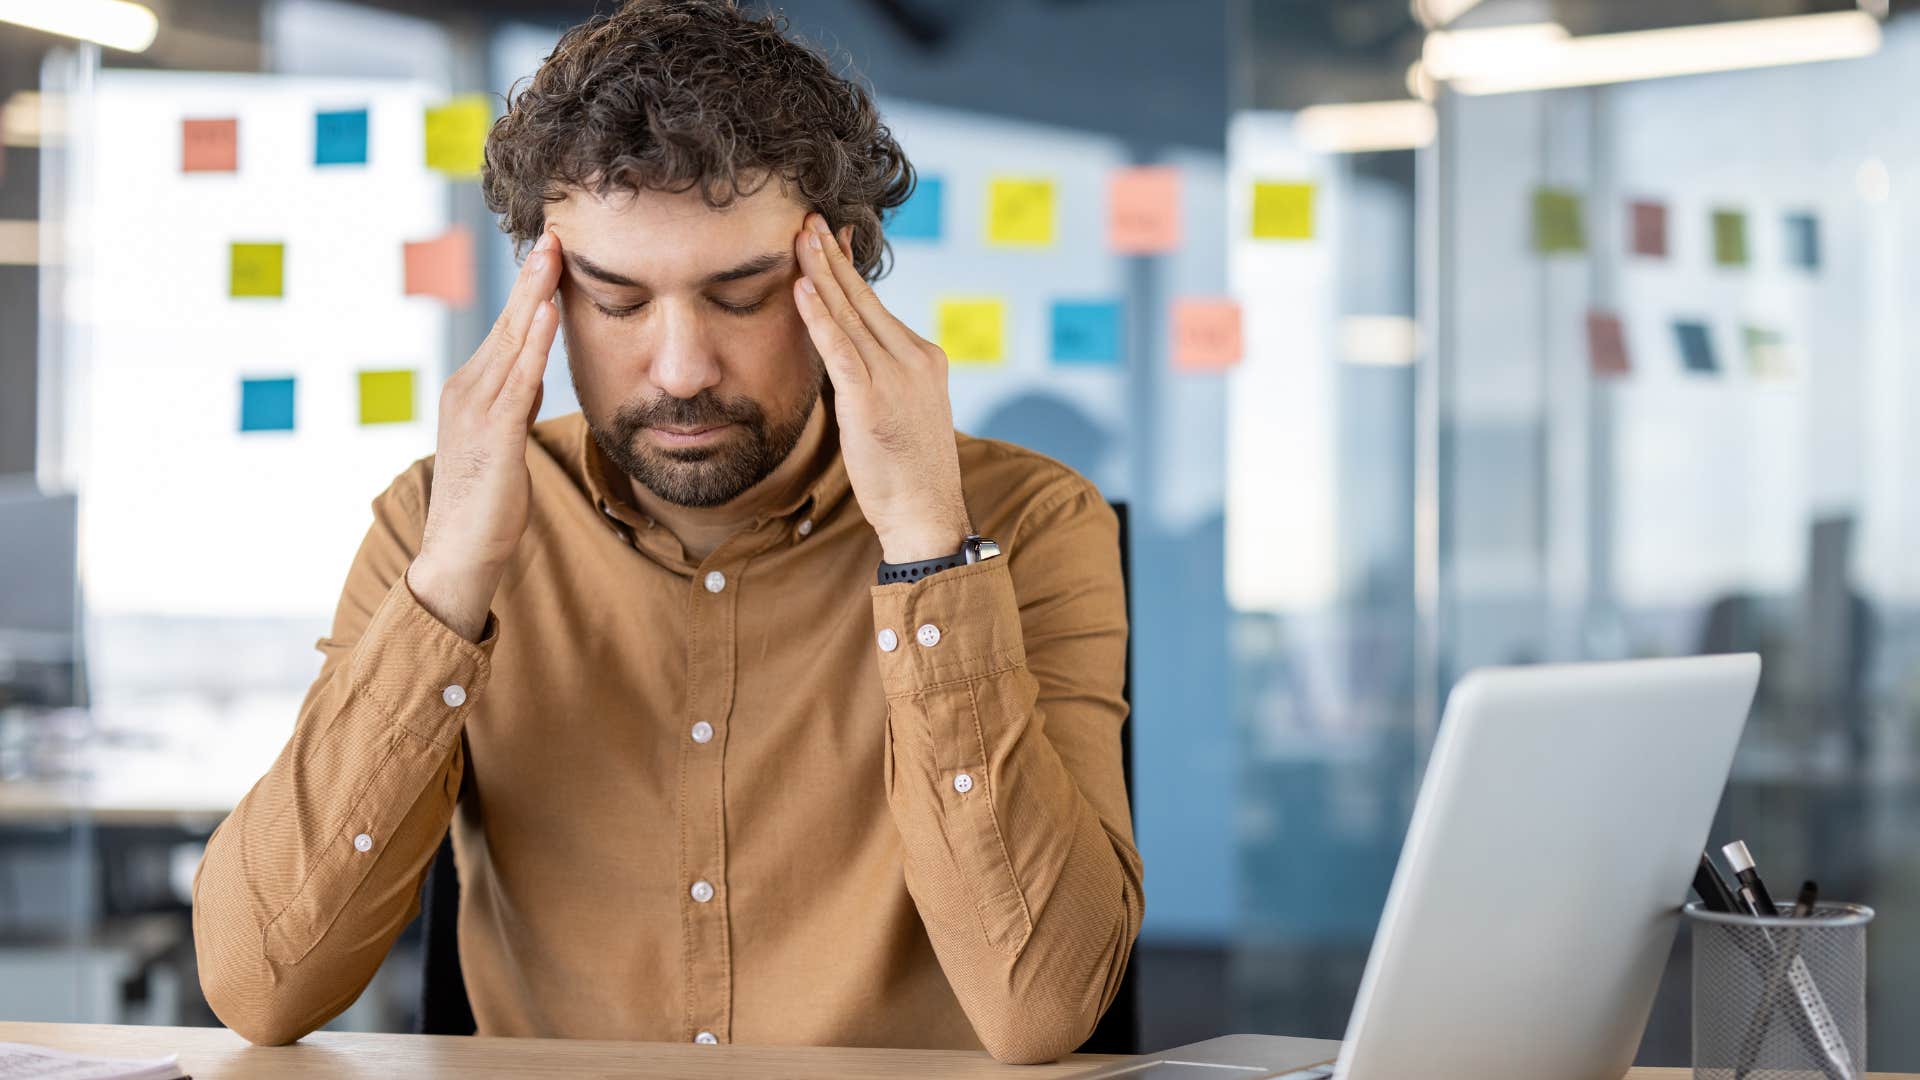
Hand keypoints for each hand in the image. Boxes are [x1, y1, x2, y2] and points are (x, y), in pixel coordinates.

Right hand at [407, 229, 561, 640]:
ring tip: (555, 254)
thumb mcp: (504, 442)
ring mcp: (476, 410)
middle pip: (508, 323)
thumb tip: (533, 376)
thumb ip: (515, 405)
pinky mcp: (492, 435)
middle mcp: (467, 390)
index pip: (508, 330)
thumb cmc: (486, 505)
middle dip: (532, 277)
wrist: (457, 556)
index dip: (530, 289)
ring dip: (535, 295)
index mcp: (471, 390)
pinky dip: (535, 343)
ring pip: (512, 341)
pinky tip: (551, 311)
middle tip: (555, 231)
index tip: (552, 250)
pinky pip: (518, 379)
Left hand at [792, 213, 969, 564]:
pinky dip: (818, 315)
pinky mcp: (872, 400)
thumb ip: (881, 377)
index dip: (847, 268)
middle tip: (806, 220)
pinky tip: (800, 288)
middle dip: (831, 256)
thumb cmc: (909, 472)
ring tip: (797, 238)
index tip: (828, 238)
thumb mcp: (903, 411)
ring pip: (850, 314)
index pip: (876, 304)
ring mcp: (895, 378)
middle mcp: (913, 359)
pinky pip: (839, 348)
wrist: (927, 513)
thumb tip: (847, 353)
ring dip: (820, 272)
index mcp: (924, 357)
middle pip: (863, 297)